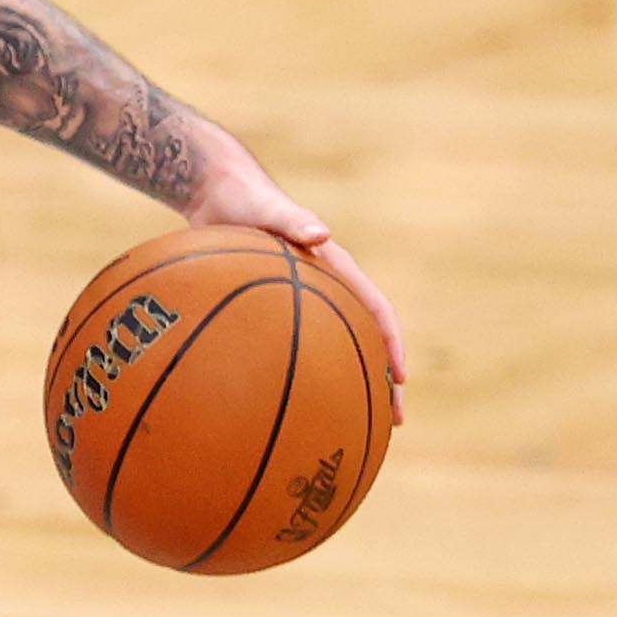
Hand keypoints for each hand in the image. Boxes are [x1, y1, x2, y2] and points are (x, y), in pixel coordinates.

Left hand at [187, 147, 409, 420]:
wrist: (216, 191)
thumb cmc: (243, 198)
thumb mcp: (267, 207)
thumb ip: (292, 218)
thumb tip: (322, 232)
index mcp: (334, 266)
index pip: (375, 309)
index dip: (391, 344)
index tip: (400, 379)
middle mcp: (327, 286)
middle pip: (364, 340)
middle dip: (383, 381)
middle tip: (392, 422)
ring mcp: (304, 299)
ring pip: (336, 349)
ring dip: (349, 385)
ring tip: (354, 426)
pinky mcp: (277, 306)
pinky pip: (297, 346)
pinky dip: (299, 374)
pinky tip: (284, 407)